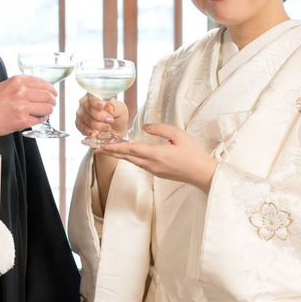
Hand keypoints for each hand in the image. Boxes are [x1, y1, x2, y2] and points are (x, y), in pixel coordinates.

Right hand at [0, 75, 56, 159]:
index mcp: (18, 82)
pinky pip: (40, 120)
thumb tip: (39, 87)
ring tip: (43, 112)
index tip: (53, 93)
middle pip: (48, 96)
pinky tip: (35, 118)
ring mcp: (23, 107)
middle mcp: (21, 92)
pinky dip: (40, 120)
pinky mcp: (23, 120)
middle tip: (51, 104)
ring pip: (47, 108)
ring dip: (48, 111)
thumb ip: (21, 84)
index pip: (44, 83)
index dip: (51, 90)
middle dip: (52, 101)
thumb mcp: (5, 85)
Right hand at [75, 94, 128, 139]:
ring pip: (85, 119)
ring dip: (96, 125)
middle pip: (88, 108)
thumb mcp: (120, 109)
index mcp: (94, 95)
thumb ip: (114, 106)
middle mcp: (85, 103)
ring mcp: (81, 114)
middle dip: (99, 116)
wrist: (117, 128)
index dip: (96, 102)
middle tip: (110, 120)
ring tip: (107, 128)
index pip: (91, 96)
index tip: (102, 107)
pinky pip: (81, 127)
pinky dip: (88, 131)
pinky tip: (95, 133)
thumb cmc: (117, 115)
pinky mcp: (79, 124)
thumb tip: (108, 107)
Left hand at [97, 123, 216, 192]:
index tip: (103, 145)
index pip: (132, 149)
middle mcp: (152, 164)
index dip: (116, 147)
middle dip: (111, 152)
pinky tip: (125, 153)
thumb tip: (145, 127)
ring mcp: (154, 170)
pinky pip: (139, 164)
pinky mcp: (157, 172)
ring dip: (119, 154)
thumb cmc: (194, 153)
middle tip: (96, 147)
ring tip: (107, 149)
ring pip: (132, 161)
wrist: (203, 174)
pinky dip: (129, 157)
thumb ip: (160, 129)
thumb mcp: (179, 135)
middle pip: (127, 157)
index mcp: (157, 155)